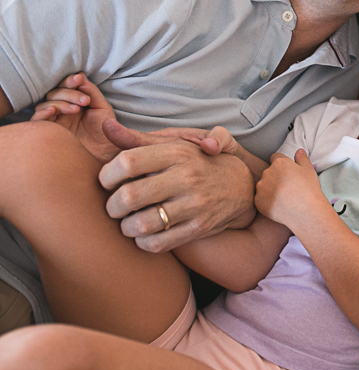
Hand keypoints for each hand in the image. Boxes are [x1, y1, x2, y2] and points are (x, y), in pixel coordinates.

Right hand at [30, 73, 118, 162]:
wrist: (108, 161)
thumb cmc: (108, 137)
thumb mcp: (103, 111)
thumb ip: (93, 93)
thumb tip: (81, 77)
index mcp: (75, 105)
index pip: (66, 87)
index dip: (70, 81)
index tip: (79, 78)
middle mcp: (62, 113)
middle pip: (54, 94)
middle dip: (68, 92)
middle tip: (84, 100)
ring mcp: (54, 124)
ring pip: (45, 105)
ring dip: (60, 102)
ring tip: (76, 109)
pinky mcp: (49, 136)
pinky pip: (37, 122)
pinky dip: (42, 113)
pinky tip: (52, 112)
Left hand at [98, 120, 255, 252]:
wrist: (242, 185)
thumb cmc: (198, 162)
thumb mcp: (174, 144)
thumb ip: (137, 139)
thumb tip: (104, 126)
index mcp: (177, 153)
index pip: (127, 162)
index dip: (107, 175)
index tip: (107, 182)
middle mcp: (186, 177)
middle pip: (129, 196)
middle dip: (111, 206)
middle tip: (114, 206)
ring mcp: (194, 204)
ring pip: (141, 224)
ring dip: (125, 227)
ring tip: (127, 222)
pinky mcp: (199, 227)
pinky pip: (158, 243)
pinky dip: (143, 242)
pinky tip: (144, 234)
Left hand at [254, 150, 324, 228]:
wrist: (305, 211)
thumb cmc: (309, 189)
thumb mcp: (309, 170)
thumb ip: (302, 158)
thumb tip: (298, 151)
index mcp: (279, 163)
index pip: (276, 158)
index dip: (282, 165)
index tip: (288, 173)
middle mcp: (267, 173)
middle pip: (269, 172)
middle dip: (276, 177)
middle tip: (288, 187)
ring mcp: (261, 188)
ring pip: (264, 185)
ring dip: (270, 188)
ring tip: (283, 197)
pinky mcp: (258, 201)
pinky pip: (260, 198)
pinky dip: (267, 201)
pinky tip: (279, 205)